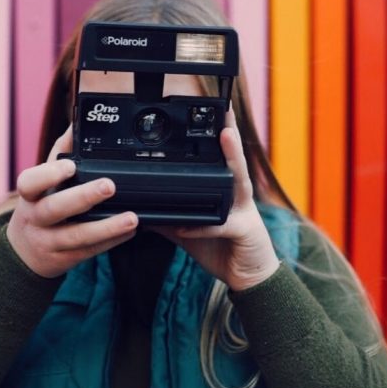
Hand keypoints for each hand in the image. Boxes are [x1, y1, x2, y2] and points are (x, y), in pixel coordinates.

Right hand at [6, 126, 138, 277]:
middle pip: (55, 208)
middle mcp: (36, 218)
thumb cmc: (38, 208)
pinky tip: (130, 232)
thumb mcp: (40, 184)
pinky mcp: (64, 259)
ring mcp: (49, 242)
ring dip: (107, 227)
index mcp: (30, 196)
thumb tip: (76, 123)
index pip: (29, 183)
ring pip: (77, 236)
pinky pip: (90, 251)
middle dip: (83, 197)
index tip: (71, 165)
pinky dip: (111, 241)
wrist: (23, 254)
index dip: (48, 174)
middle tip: (109, 186)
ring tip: (132, 218)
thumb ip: (59, 154)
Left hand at [152, 109, 279, 290]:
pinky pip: (222, 226)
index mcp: (225, 191)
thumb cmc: (220, 247)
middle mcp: (238, 195)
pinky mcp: (245, 231)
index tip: (213, 112)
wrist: (246, 276)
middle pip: (234, 160)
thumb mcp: (189, 229)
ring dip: (232, 158)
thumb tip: (140, 210)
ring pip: (239, 180)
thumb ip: (169, 217)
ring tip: (225, 136)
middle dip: (230, 134)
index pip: (221, 159)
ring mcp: (245, 211)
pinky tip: (189, 225)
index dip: (217, 136)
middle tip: (224, 112)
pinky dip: (204, 226)